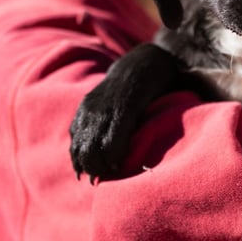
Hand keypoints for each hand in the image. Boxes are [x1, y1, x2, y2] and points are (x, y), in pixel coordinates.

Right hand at [69, 43, 179, 182]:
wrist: (141, 62)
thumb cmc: (160, 87)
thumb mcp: (167, 104)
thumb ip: (158, 126)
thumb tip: (153, 156)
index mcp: (125, 107)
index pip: (110, 146)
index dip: (113, 164)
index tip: (121, 170)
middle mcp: (103, 107)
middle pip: (90, 149)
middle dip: (97, 168)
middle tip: (108, 177)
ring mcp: (91, 106)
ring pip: (79, 144)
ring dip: (85, 163)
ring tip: (95, 175)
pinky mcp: (84, 106)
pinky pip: (74, 134)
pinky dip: (77, 152)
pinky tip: (83, 165)